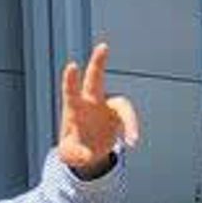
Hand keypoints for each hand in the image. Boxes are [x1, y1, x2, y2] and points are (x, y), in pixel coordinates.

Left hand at [58, 41, 140, 175]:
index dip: (71, 80)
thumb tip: (87, 156)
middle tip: (103, 46)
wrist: (90, 150)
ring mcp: (108, 107)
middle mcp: (92, 102)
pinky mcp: (121, 116)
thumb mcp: (69, 155)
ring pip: (122, 104)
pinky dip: (131, 129)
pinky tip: (131, 142)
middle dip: (98, 62)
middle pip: (95, 79)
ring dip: (129, 121)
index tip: (72, 66)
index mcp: (75, 109)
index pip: (71, 92)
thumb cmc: (75, 148)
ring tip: (132, 140)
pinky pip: (129, 120)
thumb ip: (74, 155)